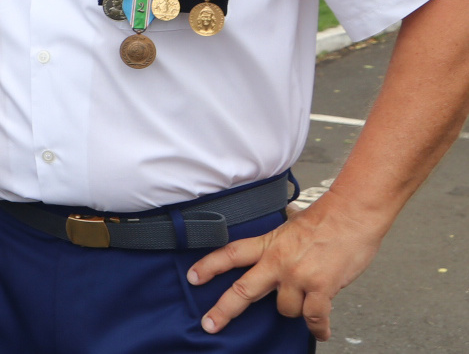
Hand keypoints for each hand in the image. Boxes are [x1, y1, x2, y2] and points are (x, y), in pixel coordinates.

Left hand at [187, 198, 385, 340]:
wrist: (353, 214)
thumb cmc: (327, 218)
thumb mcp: (291, 225)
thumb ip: (281, 242)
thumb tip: (279, 240)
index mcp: (268, 244)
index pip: (230, 254)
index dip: (209, 266)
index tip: (193, 277)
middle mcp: (278, 262)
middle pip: (242, 290)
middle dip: (224, 310)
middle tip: (210, 324)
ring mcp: (298, 276)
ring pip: (284, 309)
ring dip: (294, 310)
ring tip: (305, 303)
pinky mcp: (321, 288)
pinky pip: (314, 317)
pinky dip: (318, 328)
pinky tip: (321, 332)